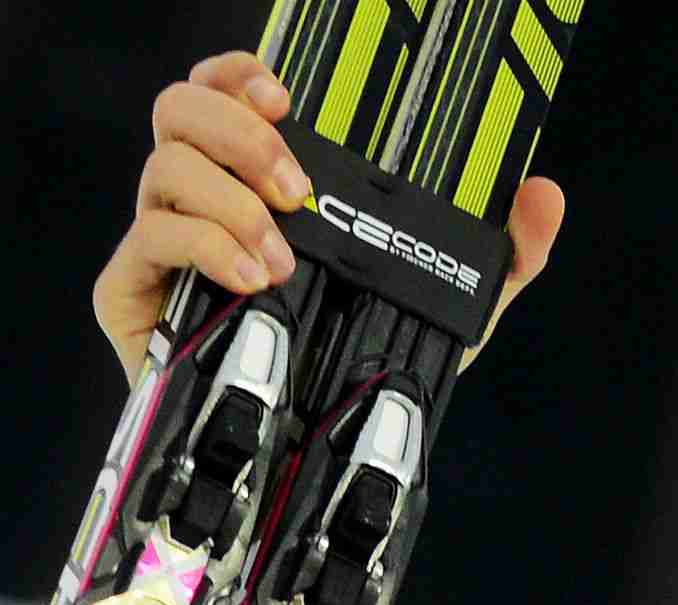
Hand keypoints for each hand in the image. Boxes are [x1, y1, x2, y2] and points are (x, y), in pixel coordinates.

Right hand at [91, 51, 565, 388]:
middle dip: (239, 134)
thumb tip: (544, 195)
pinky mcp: (134, 292)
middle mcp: (203, 197)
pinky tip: (253, 283)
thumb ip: (504, 254)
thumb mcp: (448, 309)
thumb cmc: (359, 368)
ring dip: (228, 203)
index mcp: (258, 180)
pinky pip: (149, 242)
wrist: (305, 457)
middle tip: (297, 187)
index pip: (225, 92)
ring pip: (163, 169)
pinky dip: (202, 249)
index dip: (242, 74)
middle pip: (180, 110)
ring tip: (282, 260)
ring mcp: (162, 241)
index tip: (288, 96)